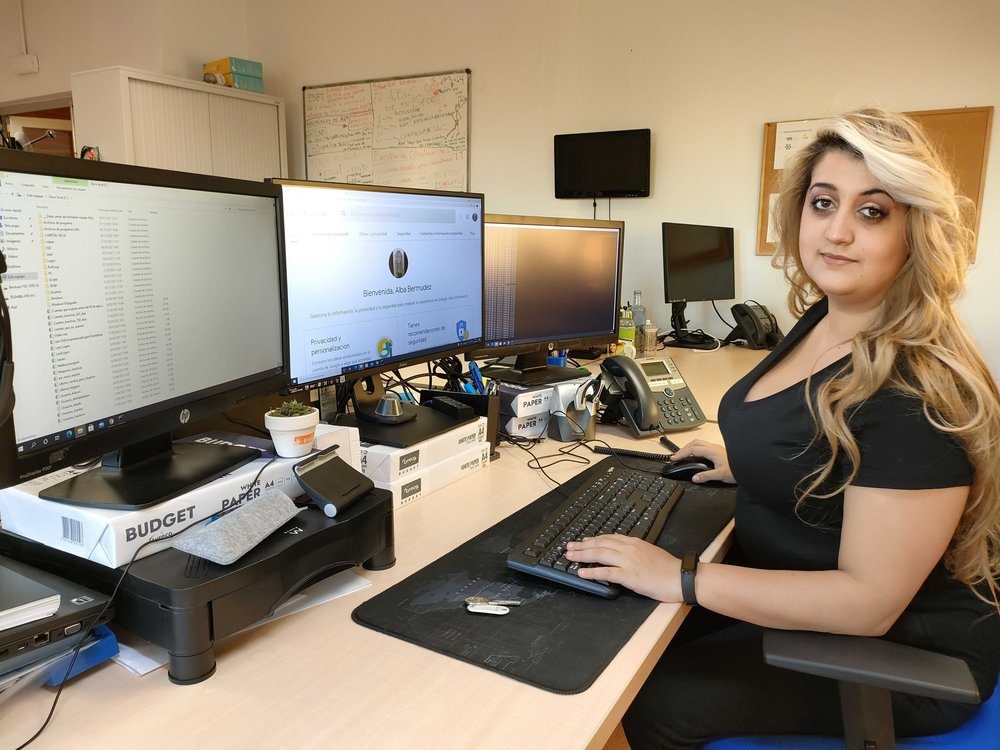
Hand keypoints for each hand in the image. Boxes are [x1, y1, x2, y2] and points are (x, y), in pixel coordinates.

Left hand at [565, 535, 680, 601]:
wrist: (681, 577)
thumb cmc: (668, 568)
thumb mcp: (650, 552)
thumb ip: (635, 550)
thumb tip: (622, 553)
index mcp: (634, 542)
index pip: (608, 538)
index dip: (593, 540)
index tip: (583, 541)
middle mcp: (628, 549)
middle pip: (600, 544)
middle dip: (582, 546)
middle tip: (569, 547)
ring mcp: (628, 561)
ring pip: (599, 554)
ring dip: (582, 555)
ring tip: (570, 557)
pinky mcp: (629, 575)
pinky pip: (606, 572)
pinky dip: (592, 572)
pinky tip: (582, 572)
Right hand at [672, 439, 735, 483]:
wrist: (750, 467)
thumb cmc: (738, 470)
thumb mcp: (720, 475)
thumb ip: (706, 476)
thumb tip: (694, 478)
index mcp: (712, 451)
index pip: (692, 449)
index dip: (682, 453)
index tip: (674, 458)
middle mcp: (713, 447)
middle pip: (694, 443)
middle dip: (683, 448)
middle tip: (676, 456)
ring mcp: (716, 448)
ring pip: (699, 443)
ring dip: (689, 447)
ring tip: (683, 454)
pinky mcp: (719, 451)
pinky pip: (703, 446)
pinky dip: (695, 449)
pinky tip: (696, 456)